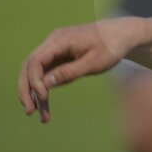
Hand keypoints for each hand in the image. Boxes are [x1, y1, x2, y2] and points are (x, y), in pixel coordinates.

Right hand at [18, 19, 138, 122]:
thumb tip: (44, 84)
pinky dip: (45, 89)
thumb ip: (69, 72)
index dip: (34, 80)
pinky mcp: (60, 56)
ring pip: (36, 72)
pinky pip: (46, 73)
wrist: (125, 35)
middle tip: (29, 111)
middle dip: (27, 89)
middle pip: (29, 67)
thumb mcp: (94, 62)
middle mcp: (53, 42)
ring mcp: (55, 49)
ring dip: (35, 93)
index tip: (44, 97)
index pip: (36, 60)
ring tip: (41, 116)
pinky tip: (46, 107)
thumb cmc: (112, 47)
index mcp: (60, 39)